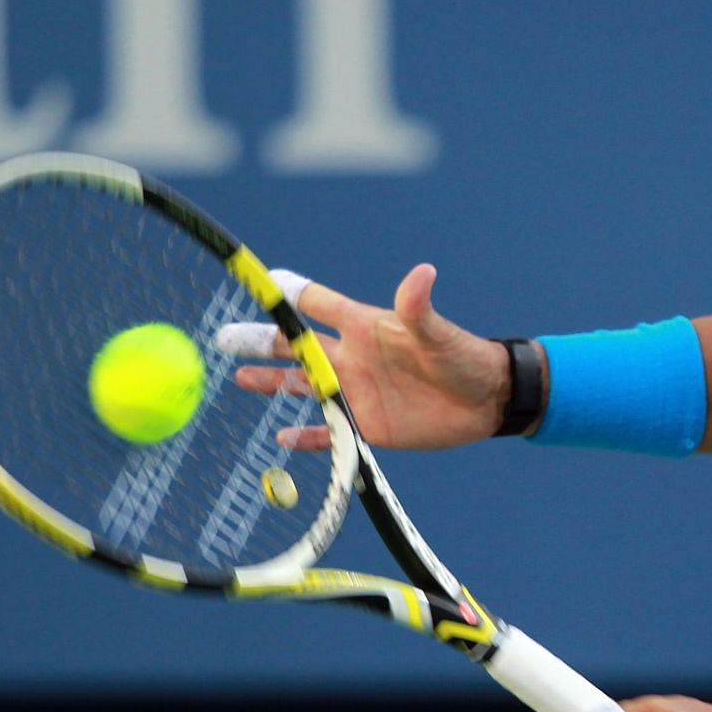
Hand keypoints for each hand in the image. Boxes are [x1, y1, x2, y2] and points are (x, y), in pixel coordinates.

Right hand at [229, 263, 519, 449]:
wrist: (488, 401)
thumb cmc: (464, 357)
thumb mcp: (438, 333)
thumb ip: (419, 308)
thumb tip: (422, 273)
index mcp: (364, 327)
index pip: (316, 305)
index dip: (289, 293)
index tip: (258, 281)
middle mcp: (353, 358)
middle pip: (295, 347)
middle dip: (260, 342)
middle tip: (223, 339)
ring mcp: (357, 392)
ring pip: (303, 386)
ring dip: (271, 384)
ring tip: (238, 379)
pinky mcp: (368, 426)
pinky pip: (329, 432)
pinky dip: (307, 436)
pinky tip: (283, 438)